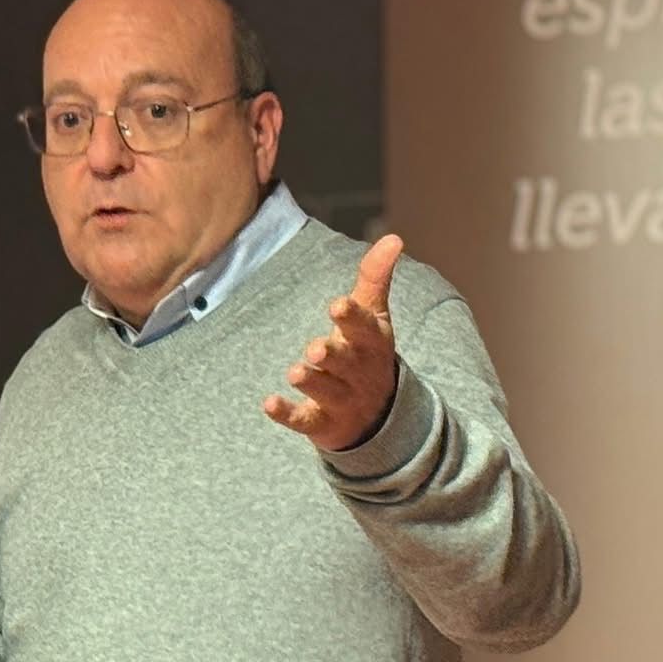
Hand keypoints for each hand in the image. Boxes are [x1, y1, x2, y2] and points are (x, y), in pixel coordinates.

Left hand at [264, 233, 402, 451]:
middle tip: (316, 347)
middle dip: (333, 355)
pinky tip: (268, 403)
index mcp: (372, 343)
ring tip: (295, 372)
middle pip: (347, 363)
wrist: (379, 417)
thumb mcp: (374, 317)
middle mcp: (360, 372)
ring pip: (327, 391)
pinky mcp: (322, 423)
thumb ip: (374, 279)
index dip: (352, 318)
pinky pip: (305, 420)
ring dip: (312, 382)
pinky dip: (287, 414)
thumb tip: (394, 238)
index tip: (337, 305)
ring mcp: (342, 400)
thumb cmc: (366, 353)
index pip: (365, 329)